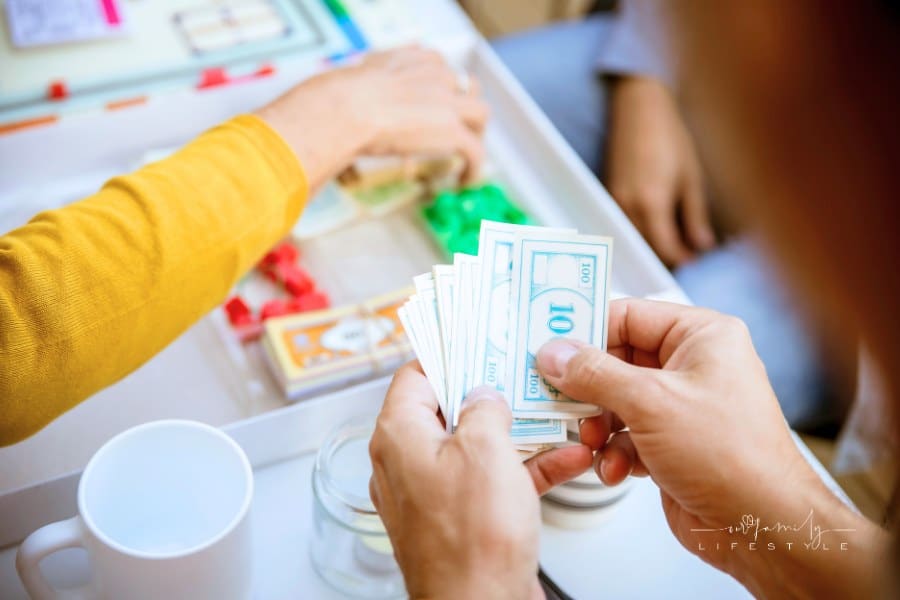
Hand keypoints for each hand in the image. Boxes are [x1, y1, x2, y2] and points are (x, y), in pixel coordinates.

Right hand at [257, 47, 487, 190]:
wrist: (341, 109)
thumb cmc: (329, 102)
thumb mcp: (336, 91)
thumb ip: (336, 99)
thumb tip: (306, 117)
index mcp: (408, 59)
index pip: (437, 68)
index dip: (438, 91)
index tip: (431, 109)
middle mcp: (434, 74)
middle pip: (464, 86)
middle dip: (464, 108)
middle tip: (456, 131)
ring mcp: (447, 101)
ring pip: (480, 114)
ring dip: (476, 135)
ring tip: (467, 158)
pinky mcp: (452, 130)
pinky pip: (476, 150)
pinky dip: (475, 168)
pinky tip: (465, 182)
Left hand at [369, 363, 591, 598]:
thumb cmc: (473, 538)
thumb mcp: (485, 449)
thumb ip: (484, 408)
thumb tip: (483, 395)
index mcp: (399, 436)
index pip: (414, 376)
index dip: (448, 355)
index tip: (478, 343)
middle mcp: (407, 463)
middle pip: (448, 410)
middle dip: (492, 394)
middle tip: (523, 374)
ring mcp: (432, 494)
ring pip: (475, 447)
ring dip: (518, 433)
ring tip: (556, 414)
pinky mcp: (459, 521)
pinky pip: (489, 482)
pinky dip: (524, 469)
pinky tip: (567, 459)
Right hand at [536, 299, 882, 597]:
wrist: (760, 524)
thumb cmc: (729, 455)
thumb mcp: (649, 403)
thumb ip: (594, 374)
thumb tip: (555, 354)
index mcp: (701, 336)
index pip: (628, 315)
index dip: (586, 330)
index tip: (549, 346)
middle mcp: (693, 365)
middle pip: (617, 360)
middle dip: (588, 388)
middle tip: (557, 397)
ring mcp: (683, 405)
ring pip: (617, 400)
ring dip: (598, 424)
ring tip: (591, 441)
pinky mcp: (673, 442)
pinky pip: (627, 434)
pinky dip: (614, 451)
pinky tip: (615, 468)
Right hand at [605, 76, 714, 265]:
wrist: (639, 109)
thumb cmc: (670, 138)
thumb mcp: (691, 179)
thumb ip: (695, 217)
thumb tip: (703, 246)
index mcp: (652, 205)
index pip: (666, 250)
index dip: (683, 259)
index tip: (696, 259)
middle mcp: (628, 208)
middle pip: (647, 248)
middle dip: (668, 256)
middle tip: (689, 253)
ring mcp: (615, 202)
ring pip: (634, 239)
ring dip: (653, 245)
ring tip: (675, 241)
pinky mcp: (609, 195)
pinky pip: (624, 225)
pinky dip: (640, 232)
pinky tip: (656, 226)